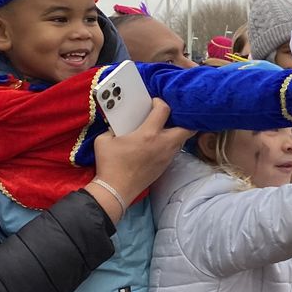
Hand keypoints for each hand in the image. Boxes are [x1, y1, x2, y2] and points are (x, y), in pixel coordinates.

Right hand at [90, 99, 193, 223]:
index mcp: (148, 134)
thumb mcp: (104, 140)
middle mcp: (163, 144)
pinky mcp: (165, 166)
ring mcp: (166, 156)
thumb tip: (118, 124)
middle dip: (183, 119)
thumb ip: (113, 127)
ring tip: (167, 127)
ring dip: (178, 131)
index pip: (164, 110)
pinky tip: (160, 142)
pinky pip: (175, 150)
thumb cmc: (110, 164)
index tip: (153, 103)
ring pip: (182, 140)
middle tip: (172, 115)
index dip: (160, 102)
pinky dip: (172, 143)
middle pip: (187, 128)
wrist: (115, 189)